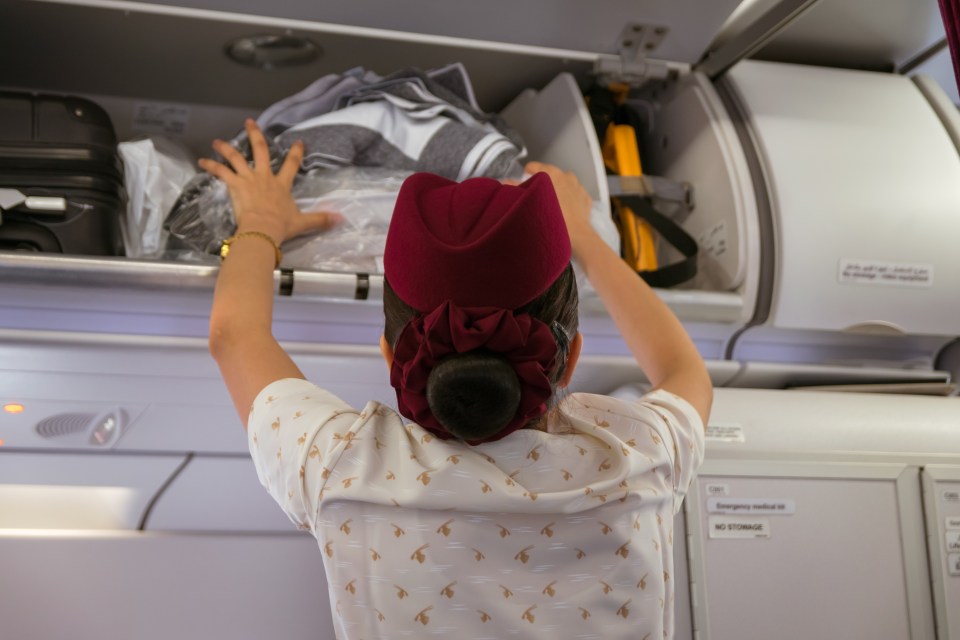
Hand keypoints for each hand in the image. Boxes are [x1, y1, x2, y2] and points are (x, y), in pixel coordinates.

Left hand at [199, 119, 340, 243]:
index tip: (298, 141)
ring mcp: (249, 179)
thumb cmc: (281, 226)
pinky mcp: (235, 185)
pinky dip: (211, 166)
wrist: (263, 229)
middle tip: (249, 122)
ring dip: (226, 148)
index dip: (295, 152)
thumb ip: (321, 219)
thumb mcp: (303, 223)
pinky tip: (201, 161)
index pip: (291, 164)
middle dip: (255, 135)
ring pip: (236, 158)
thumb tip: (341, 220)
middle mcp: (265, 177)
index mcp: (281, 185)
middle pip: (260, 150)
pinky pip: (221, 172)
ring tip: (217, 141)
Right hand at [522, 162, 595, 257]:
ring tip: (552, 200)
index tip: (525, 174)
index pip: (536, 166)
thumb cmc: (554, 220)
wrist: (577, 235)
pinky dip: (570, 199)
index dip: (528, 170)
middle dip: (544, 181)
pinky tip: (565, 208)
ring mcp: (578, 187)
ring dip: (559, 188)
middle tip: (537, 191)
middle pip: (551, 174)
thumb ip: (517, 189)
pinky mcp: (585, 198)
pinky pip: (576, 194)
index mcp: (552, 174)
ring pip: (565, 183)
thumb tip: (505, 181)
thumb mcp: (531, 203)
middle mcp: (566, 177)